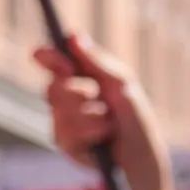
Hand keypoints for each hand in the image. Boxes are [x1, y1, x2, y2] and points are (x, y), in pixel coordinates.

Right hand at [36, 34, 166, 189]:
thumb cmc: (135, 115)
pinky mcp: (64, 142)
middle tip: (97, 96)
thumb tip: (73, 35)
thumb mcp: (121, 83)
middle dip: (80, 91)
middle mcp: (65, 96)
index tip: (58, 61)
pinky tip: (102, 138)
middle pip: (53, 86)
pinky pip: (68, 132)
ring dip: (92, 115)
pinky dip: (92, 132)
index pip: (50, 60)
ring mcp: (61, 120)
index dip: (48, 57)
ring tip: (108, 122)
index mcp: (78, 76)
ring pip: (62, 110)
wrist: (141, 154)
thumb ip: (97, 62)